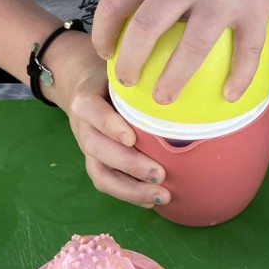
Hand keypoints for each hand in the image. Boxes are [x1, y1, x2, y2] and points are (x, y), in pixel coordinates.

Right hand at [44, 33, 169, 206]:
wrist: (81, 82)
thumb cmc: (112, 75)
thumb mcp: (121, 67)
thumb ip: (142, 73)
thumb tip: (187, 76)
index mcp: (87, 97)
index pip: (91, 110)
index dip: (109, 125)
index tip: (131, 137)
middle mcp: (83, 124)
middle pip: (96, 148)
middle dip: (128, 164)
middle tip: (159, 174)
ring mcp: (87, 145)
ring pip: (100, 172)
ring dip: (130, 188)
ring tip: (160, 196)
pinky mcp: (94, 161)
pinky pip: (106, 181)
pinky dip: (129, 194)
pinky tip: (151, 201)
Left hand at [92, 0, 268, 104]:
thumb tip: (112, 4)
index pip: (116, 1)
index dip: (104, 33)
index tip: (106, 54)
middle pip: (146, 29)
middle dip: (131, 63)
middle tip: (128, 82)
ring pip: (192, 48)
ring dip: (173, 80)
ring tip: (163, 98)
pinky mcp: (256, 7)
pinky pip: (246, 51)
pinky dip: (238, 77)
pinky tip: (229, 95)